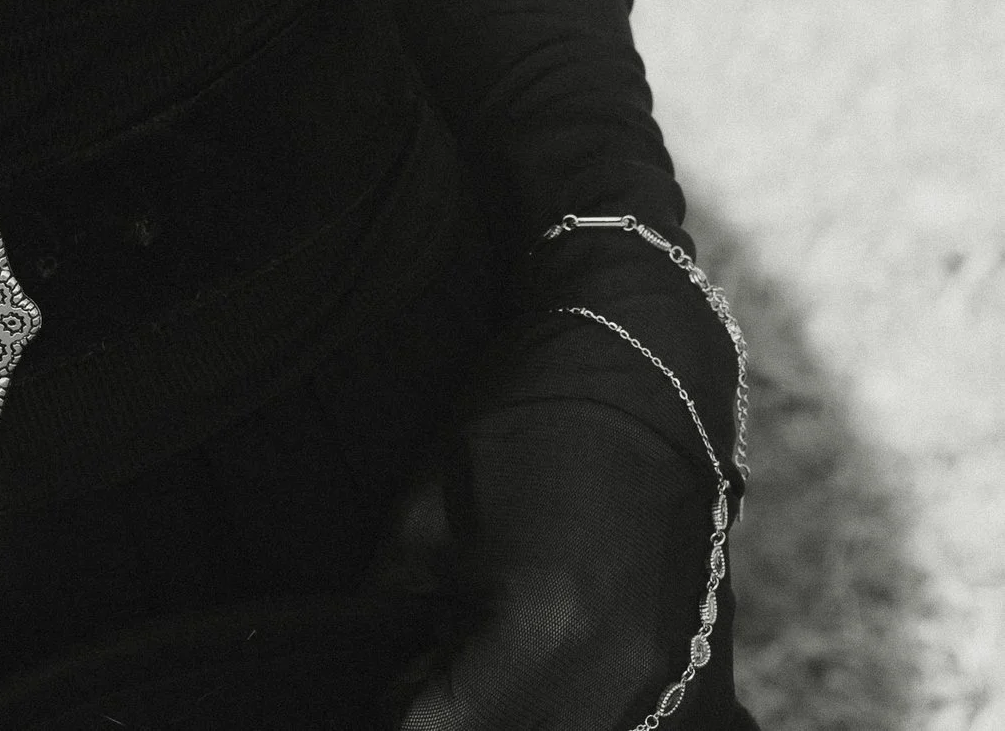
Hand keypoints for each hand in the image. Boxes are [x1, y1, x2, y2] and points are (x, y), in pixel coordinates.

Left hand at [375, 333, 735, 730]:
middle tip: (431, 661)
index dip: (401, 709)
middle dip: (459, 710)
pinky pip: (612, 720)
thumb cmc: (518, 426)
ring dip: (514, 708)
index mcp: (541, 637)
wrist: (640, 373)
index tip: (388, 678)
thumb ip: (394, 620)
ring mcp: (664, 686)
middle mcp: (613, 682)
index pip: (442, 728)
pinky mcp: (689, 674)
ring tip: (488, 644)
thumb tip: (378, 687)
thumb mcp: (425, 520)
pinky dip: (566, 701)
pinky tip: (543, 647)